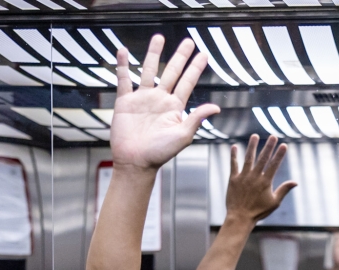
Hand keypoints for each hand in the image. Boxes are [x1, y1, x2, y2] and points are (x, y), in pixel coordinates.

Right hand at [110, 35, 219, 170]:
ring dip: (153, 54)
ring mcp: (142, 99)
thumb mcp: (182, 136)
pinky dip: (122, 66)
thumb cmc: (159, 154)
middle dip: (180, 56)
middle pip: (172, 72)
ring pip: (149, 70)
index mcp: (174, 107)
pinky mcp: (125, 102)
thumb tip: (216, 107)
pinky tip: (123, 52)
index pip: (187, 82)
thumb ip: (196, 119)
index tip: (203, 54)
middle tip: (188, 41)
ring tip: (159, 37)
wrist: (135, 162)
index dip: (195, 68)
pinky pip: (123, 80)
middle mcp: (159, 100)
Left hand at [225, 134, 296, 222]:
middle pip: (263, 158)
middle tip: (273, 136)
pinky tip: (234, 147)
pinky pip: (233, 165)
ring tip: (255, 136)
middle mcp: (255, 177)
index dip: (279, 154)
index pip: (274, 165)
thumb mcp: (274, 202)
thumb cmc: (258, 212)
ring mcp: (243, 177)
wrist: (240, 217)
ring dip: (252, 146)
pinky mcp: (233, 179)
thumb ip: (284, 190)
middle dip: (268, 146)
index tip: (283, 145)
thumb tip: (295, 182)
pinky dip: (234, 156)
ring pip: (248, 158)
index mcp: (266, 182)